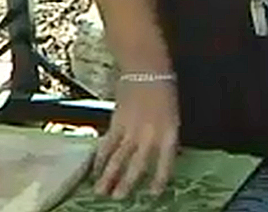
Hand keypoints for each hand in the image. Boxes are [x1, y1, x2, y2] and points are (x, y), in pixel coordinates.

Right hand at [92, 79, 179, 197]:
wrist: (146, 69)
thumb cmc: (164, 90)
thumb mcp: (172, 115)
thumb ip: (165, 136)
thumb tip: (158, 155)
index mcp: (169, 132)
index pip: (165, 162)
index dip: (159, 179)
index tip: (152, 193)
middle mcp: (150, 134)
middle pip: (137, 164)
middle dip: (127, 183)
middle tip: (118, 198)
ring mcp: (132, 129)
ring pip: (118, 158)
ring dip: (109, 176)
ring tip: (101, 191)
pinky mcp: (117, 122)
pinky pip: (107, 144)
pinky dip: (100, 158)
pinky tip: (95, 169)